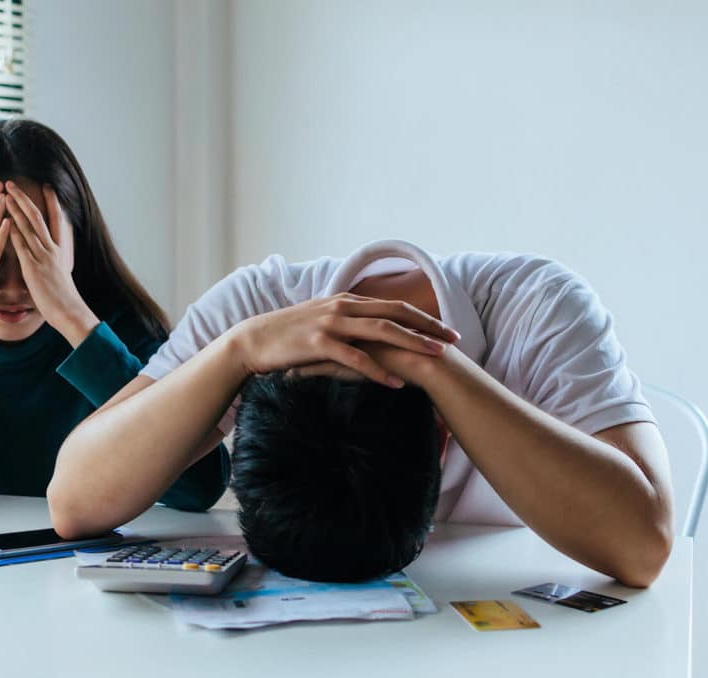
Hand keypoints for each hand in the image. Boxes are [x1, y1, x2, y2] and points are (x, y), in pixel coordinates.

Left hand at [4, 181, 97, 346]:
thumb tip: (51, 257)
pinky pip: (22, 246)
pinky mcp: (33, 268)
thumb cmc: (63, 297)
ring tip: (3, 195)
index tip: (47, 186)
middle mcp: (51, 249)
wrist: (69, 311)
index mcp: (59, 250)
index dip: (52, 202)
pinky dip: (13, 232)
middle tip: (11, 183)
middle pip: (37, 217)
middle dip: (23, 199)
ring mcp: (43, 257)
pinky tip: (5, 221)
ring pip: (28, 227)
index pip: (56, 220)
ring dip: (15, 210)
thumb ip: (54, 262)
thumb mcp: (61, 274)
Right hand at [229, 294, 459, 387]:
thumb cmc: (288, 336)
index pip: (394, 306)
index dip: (423, 317)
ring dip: (411, 343)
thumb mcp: (322, 321)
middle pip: (395, 314)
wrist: (253, 341)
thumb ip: (347, 322)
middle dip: (428, 327)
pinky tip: (395, 383)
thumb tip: (371, 331)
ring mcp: (331, 323)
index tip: (447, 330)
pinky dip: (378, 370)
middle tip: (454, 342)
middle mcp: (343, 307)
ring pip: (381, 332)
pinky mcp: (318, 343)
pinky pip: (355, 358)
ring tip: (435, 357)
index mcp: (347, 301)